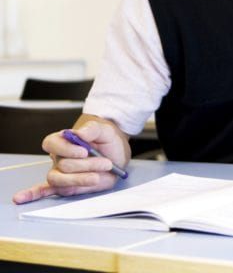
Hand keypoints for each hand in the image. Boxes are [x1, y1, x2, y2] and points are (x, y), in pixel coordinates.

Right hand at [12, 118, 129, 203]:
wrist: (116, 156)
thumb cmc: (106, 142)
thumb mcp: (105, 131)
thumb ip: (93, 129)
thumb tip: (80, 133)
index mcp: (63, 141)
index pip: (52, 143)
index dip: (67, 148)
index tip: (84, 151)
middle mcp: (58, 157)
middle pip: (62, 164)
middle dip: (86, 165)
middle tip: (106, 163)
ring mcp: (61, 173)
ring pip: (59, 179)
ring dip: (79, 179)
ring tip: (97, 177)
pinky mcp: (66, 186)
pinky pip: (46, 190)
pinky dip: (33, 194)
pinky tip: (21, 198)